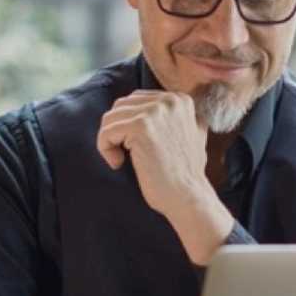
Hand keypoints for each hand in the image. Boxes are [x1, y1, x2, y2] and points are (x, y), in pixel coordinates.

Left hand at [97, 90, 233, 264]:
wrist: (188, 196)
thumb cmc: (185, 173)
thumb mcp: (190, 135)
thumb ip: (175, 118)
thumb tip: (149, 111)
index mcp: (180, 99)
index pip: (137, 100)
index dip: (129, 124)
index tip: (135, 147)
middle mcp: (169, 100)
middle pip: (121, 106)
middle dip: (117, 130)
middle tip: (124, 154)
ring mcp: (154, 112)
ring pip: (111, 118)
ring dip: (110, 141)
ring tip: (120, 159)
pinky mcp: (140, 127)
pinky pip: (107, 132)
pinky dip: (105, 149)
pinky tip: (117, 163)